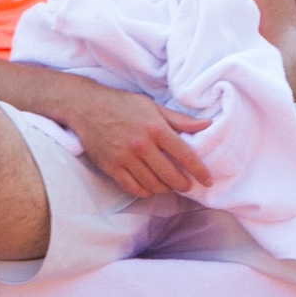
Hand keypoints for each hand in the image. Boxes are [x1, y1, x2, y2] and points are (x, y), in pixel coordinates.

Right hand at [59, 86, 213, 197]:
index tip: (208, 180)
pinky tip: (150, 188)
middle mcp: (142, 145)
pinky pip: (133, 188)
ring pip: (153, 184)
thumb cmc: (123, 104)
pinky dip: (145, 192)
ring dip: (165, 189)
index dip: (199, 171)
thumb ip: (180, 119)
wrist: (87, 107)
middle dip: (183, 184)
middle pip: (170, 175)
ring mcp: (125, 158)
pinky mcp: (111, 167)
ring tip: (169, 186)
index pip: (184, 155)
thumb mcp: (153, 106)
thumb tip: (207, 124)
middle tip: (187, 185)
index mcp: (156, 128)